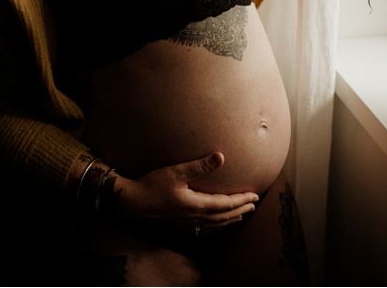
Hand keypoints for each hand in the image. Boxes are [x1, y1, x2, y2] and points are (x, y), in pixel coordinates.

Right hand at [111, 152, 258, 233]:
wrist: (132, 203)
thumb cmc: (152, 185)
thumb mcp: (175, 172)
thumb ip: (198, 165)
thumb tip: (221, 157)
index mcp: (197, 205)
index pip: (226, 204)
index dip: (242, 199)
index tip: (255, 195)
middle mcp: (195, 217)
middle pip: (224, 216)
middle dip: (240, 209)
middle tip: (254, 205)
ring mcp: (187, 223)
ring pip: (216, 224)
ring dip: (231, 219)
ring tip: (241, 215)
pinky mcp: (180, 224)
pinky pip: (205, 229)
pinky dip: (216, 226)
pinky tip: (216, 225)